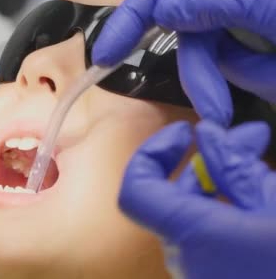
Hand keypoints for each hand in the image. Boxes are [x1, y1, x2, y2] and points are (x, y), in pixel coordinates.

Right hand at [91, 0, 275, 125]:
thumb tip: (166, 10)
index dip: (133, 16)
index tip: (106, 53)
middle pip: (190, 27)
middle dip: (201, 70)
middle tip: (213, 110)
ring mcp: (257, 20)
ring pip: (216, 55)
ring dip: (231, 83)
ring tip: (259, 96)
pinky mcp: (269, 50)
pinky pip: (245, 70)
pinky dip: (256, 82)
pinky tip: (272, 83)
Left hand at [119, 121, 275, 278]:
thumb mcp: (274, 205)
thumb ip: (235, 168)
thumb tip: (206, 135)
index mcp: (191, 236)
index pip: (136, 189)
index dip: (152, 154)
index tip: (186, 133)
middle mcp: (186, 259)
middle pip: (175, 197)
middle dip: (209, 160)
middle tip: (252, 135)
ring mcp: (201, 274)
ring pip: (198, 216)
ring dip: (227, 182)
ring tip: (264, 153)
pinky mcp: (217, 278)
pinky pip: (213, 238)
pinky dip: (232, 211)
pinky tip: (265, 194)